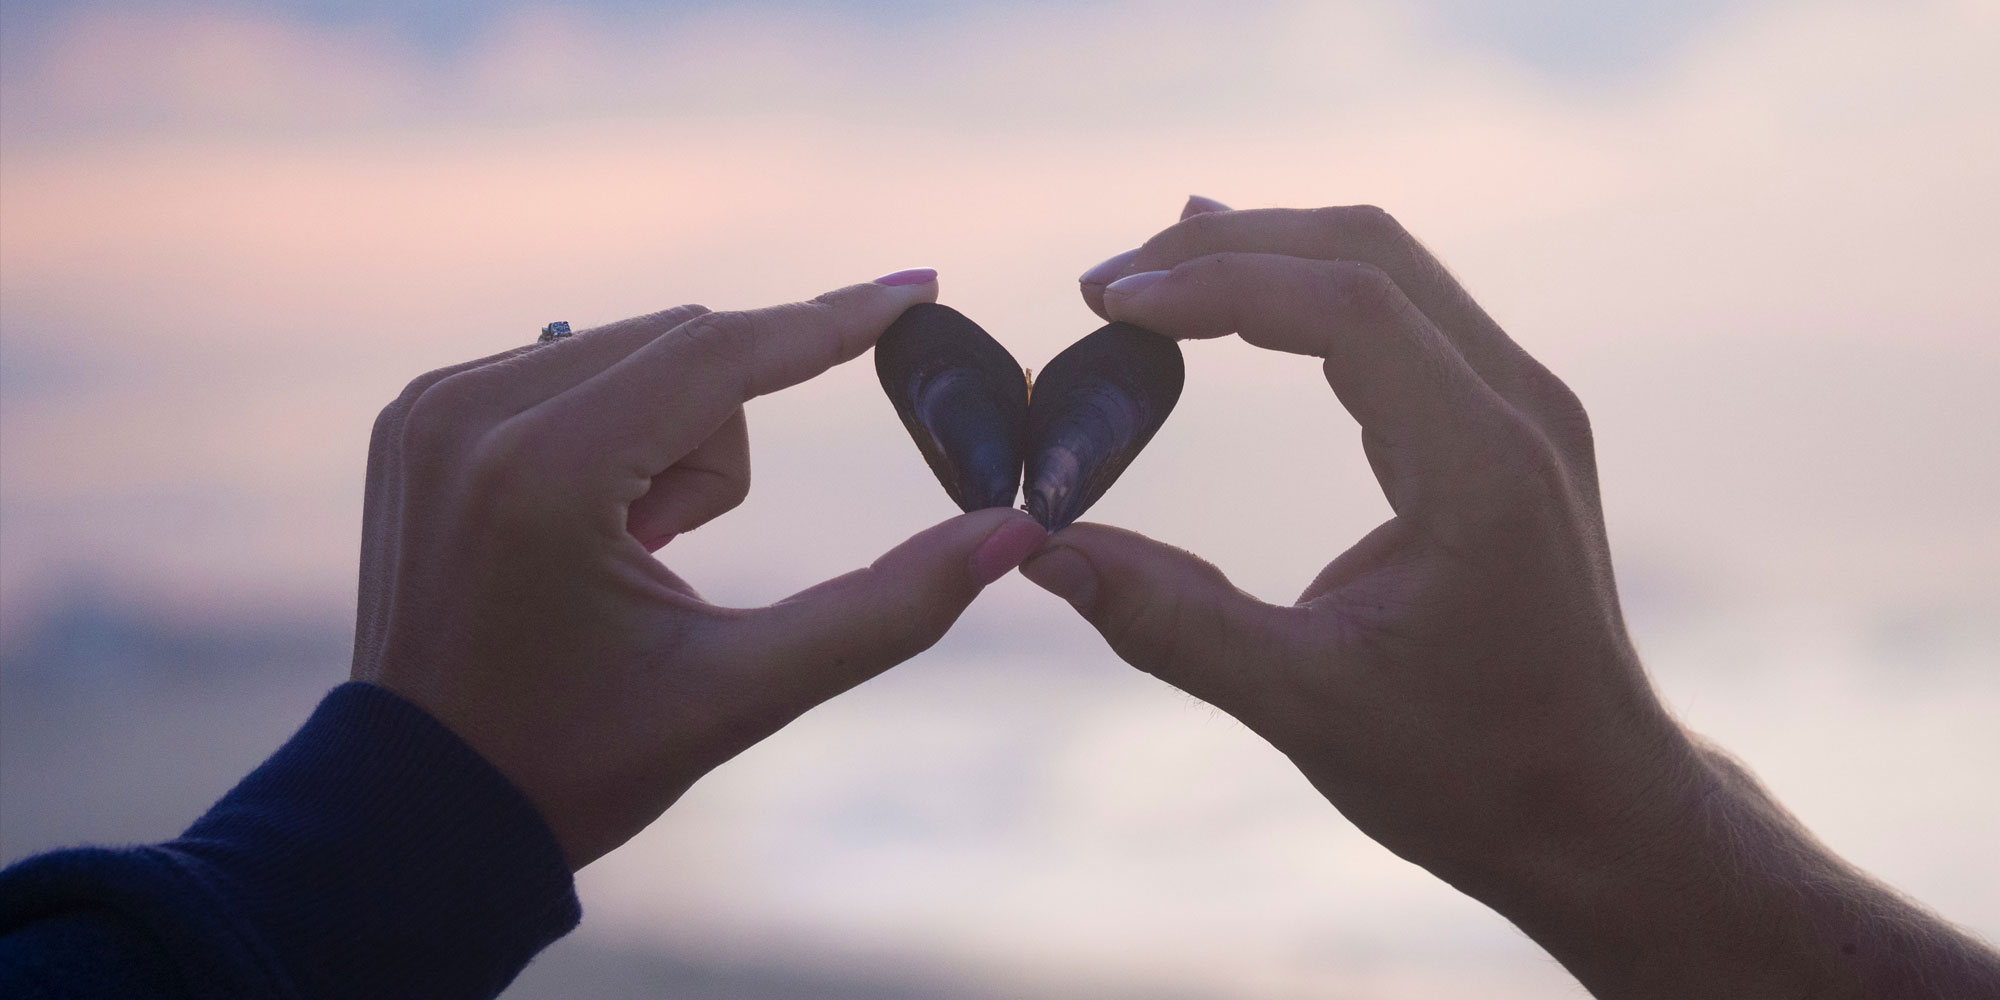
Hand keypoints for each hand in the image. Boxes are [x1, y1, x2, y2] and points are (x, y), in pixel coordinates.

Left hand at [350, 275, 1047, 868]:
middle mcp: (470, 413)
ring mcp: (429, 406)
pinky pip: (570, 366)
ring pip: (634, 350)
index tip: (921, 289)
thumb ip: (888, 610)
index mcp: (542, 477)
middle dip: (719, 447)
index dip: (834, 321)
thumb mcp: (743, 694)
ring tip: (621, 555)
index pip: (720, 352)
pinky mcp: (416, 413)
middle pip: (685, 346)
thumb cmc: (578, 761)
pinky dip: (609, 431)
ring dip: (666, 438)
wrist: (420, 809)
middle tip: (667, 556)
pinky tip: (576, 532)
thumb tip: (1013, 533)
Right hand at [1037, 201, 1999, 995]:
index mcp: (1483, 466)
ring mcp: (1523, 410)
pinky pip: (1403, 316)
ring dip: (1266, 258)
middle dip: (1228, 246)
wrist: (1595, 811)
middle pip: (1367, 253)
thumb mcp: (1302, 705)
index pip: (1347, 304)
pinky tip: (1239, 303)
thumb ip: (1167, 620)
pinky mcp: (1506, 430)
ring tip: (1147, 278)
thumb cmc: (1468, 771)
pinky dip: (1309, 296)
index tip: (1108, 303)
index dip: (1217, 282)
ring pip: (1387, 270)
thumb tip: (1035, 550)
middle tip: (1105, 283)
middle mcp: (1518, 410)